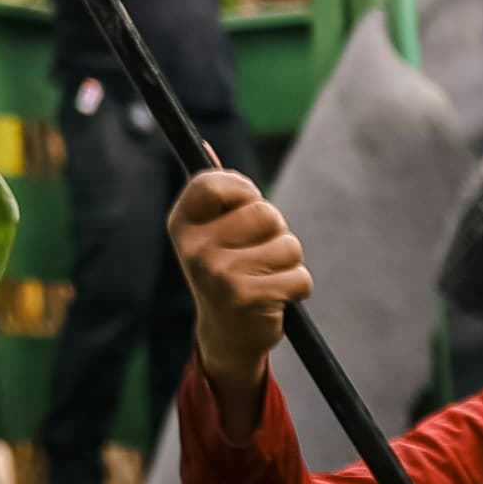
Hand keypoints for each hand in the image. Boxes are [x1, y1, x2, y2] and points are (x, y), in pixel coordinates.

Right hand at [169, 170, 309, 440]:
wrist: (225, 336)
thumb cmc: (225, 271)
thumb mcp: (208, 233)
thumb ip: (214, 194)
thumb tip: (207, 148)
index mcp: (182, 225)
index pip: (214, 183)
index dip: (242, 190)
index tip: (248, 203)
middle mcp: (195, 248)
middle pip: (265, 212)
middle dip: (275, 231)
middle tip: (258, 253)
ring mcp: (219, 274)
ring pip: (288, 244)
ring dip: (289, 261)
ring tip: (267, 276)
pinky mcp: (249, 298)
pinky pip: (299, 276)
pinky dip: (297, 287)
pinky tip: (275, 298)